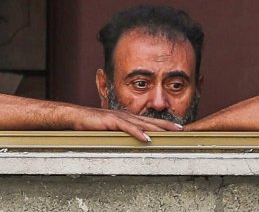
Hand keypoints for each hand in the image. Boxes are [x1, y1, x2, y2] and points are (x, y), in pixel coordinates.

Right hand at [69, 106, 183, 142]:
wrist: (77, 117)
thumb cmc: (93, 125)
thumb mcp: (112, 131)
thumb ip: (123, 134)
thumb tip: (134, 142)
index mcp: (127, 118)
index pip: (149, 121)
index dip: (164, 124)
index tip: (177, 128)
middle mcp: (126, 116)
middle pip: (150, 121)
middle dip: (166, 125)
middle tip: (180, 129)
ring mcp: (119, 117)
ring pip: (141, 123)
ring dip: (156, 128)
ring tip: (168, 133)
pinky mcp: (111, 121)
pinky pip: (127, 128)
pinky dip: (137, 133)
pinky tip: (146, 138)